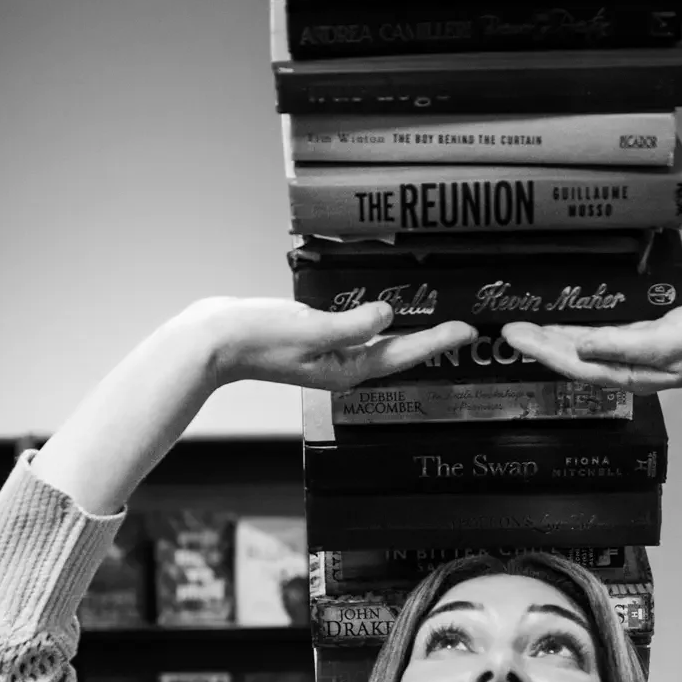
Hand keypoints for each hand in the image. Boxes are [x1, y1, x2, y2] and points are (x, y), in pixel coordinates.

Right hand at [195, 297, 475, 391]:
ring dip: (406, 333)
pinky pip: (355, 331)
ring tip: (433, 320)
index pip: (402, 354)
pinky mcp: (313, 338)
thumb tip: (387, 315)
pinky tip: (382, 311)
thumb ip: (351, 325)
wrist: (213, 340)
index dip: (437, 342)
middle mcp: (342, 366)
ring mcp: (327, 354)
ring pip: (378, 344)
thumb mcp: (310, 328)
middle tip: (463, 327)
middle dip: (430, 341)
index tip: (467, 331)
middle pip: (397, 353)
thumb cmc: (257, 338)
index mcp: (346, 369)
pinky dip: (375, 322)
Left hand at [501, 296, 681, 393]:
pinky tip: (583, 324)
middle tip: (510, 330)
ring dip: (561, 339)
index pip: (573, 361)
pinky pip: (611, 336)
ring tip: (535, 328)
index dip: (540, 349)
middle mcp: (632, 366)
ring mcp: (644, 354)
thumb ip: (621, 345)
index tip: (511, 335)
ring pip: (591, 348)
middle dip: (542, 345)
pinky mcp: (657, 338)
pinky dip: (590, 330)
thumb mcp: (663, 341)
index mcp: (630, 371)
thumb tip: (581, 347)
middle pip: (576, 357)